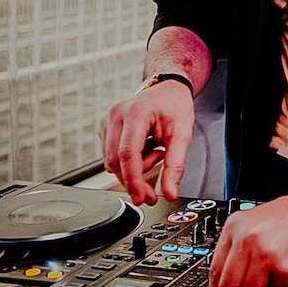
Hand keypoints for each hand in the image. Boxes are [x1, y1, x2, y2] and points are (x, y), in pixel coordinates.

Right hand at [99, 82, 193, 205]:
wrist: (167, 88)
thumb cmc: (175, 107)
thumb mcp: (183, 134)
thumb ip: (176, 165)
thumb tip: (170, 192)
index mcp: (136, 112)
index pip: (128, 154)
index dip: (133, 180)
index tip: (141, 198)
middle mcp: (115, 115)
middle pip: (116, 161)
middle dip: (133, 181)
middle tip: (151, 194)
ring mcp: (107, 120)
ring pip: (111, 162)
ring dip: (133, 169)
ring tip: (156, 152)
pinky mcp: (105, 127)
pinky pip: (111, 155)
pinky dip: (128, 161)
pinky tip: (145, 148)